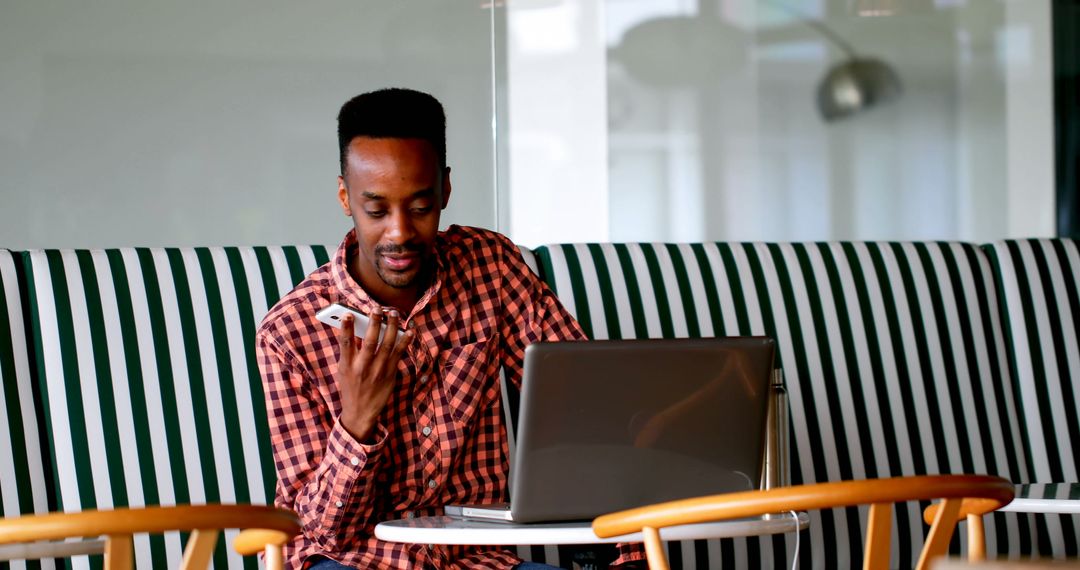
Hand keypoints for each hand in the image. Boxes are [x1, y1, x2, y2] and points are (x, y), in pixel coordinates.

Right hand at [336, 307, 413, 440]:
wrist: (360, 413)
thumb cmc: (351, 388)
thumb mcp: (344, 371)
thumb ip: (350, 353)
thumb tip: (360, 330)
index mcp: (347, 366)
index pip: (346, 343)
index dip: (346, 328)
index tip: (348, 315)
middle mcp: (363, 367)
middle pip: (370, 341)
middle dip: (374, 323)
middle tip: (377, 308)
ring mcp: (378, 371)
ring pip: (387, 345)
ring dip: (392, 327)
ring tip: (394, 313)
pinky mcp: (390, 374)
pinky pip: (399, 354)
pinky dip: (405, 341)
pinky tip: (410, 331)